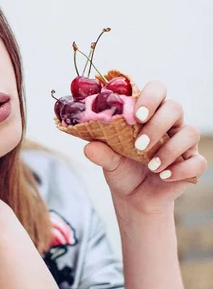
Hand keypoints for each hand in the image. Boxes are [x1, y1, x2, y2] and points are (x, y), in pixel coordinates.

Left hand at [83, 80, 207, 214]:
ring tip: (151, 167)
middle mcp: (169, 124)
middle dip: (157, 125)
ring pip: (190, 133)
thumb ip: (101, 152)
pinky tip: (165, 177)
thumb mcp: (109, 162)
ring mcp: (183, 143)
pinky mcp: (191, 164)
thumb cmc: (122, 170)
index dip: (150, 97)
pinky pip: (198, 162)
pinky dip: (182, 170)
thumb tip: (89, 147)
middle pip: (175, 108)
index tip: (137, 115)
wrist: (133, 198)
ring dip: (170, 150)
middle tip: (139, 145)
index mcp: (149, 114)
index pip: (157, 90)